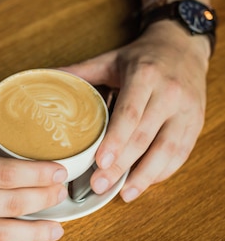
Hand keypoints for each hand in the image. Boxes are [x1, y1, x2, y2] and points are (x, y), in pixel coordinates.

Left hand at [62, 21, 209, 201]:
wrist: (183, 47)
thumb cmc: (143, 57)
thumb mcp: (110, 60)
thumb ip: (79, 72)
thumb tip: (44, 78)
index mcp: (145, 75)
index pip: (130, 113)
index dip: (116, 140)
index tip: (100, 161)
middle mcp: (169, 93)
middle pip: (145, 136)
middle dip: (123, 165)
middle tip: (100, 185)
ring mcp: (186, 110)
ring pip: (168, 150)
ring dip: (146, 176)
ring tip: (124, 193)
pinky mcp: (195, 123)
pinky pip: (181, 153)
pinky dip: (163, 172)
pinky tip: (144, 182)